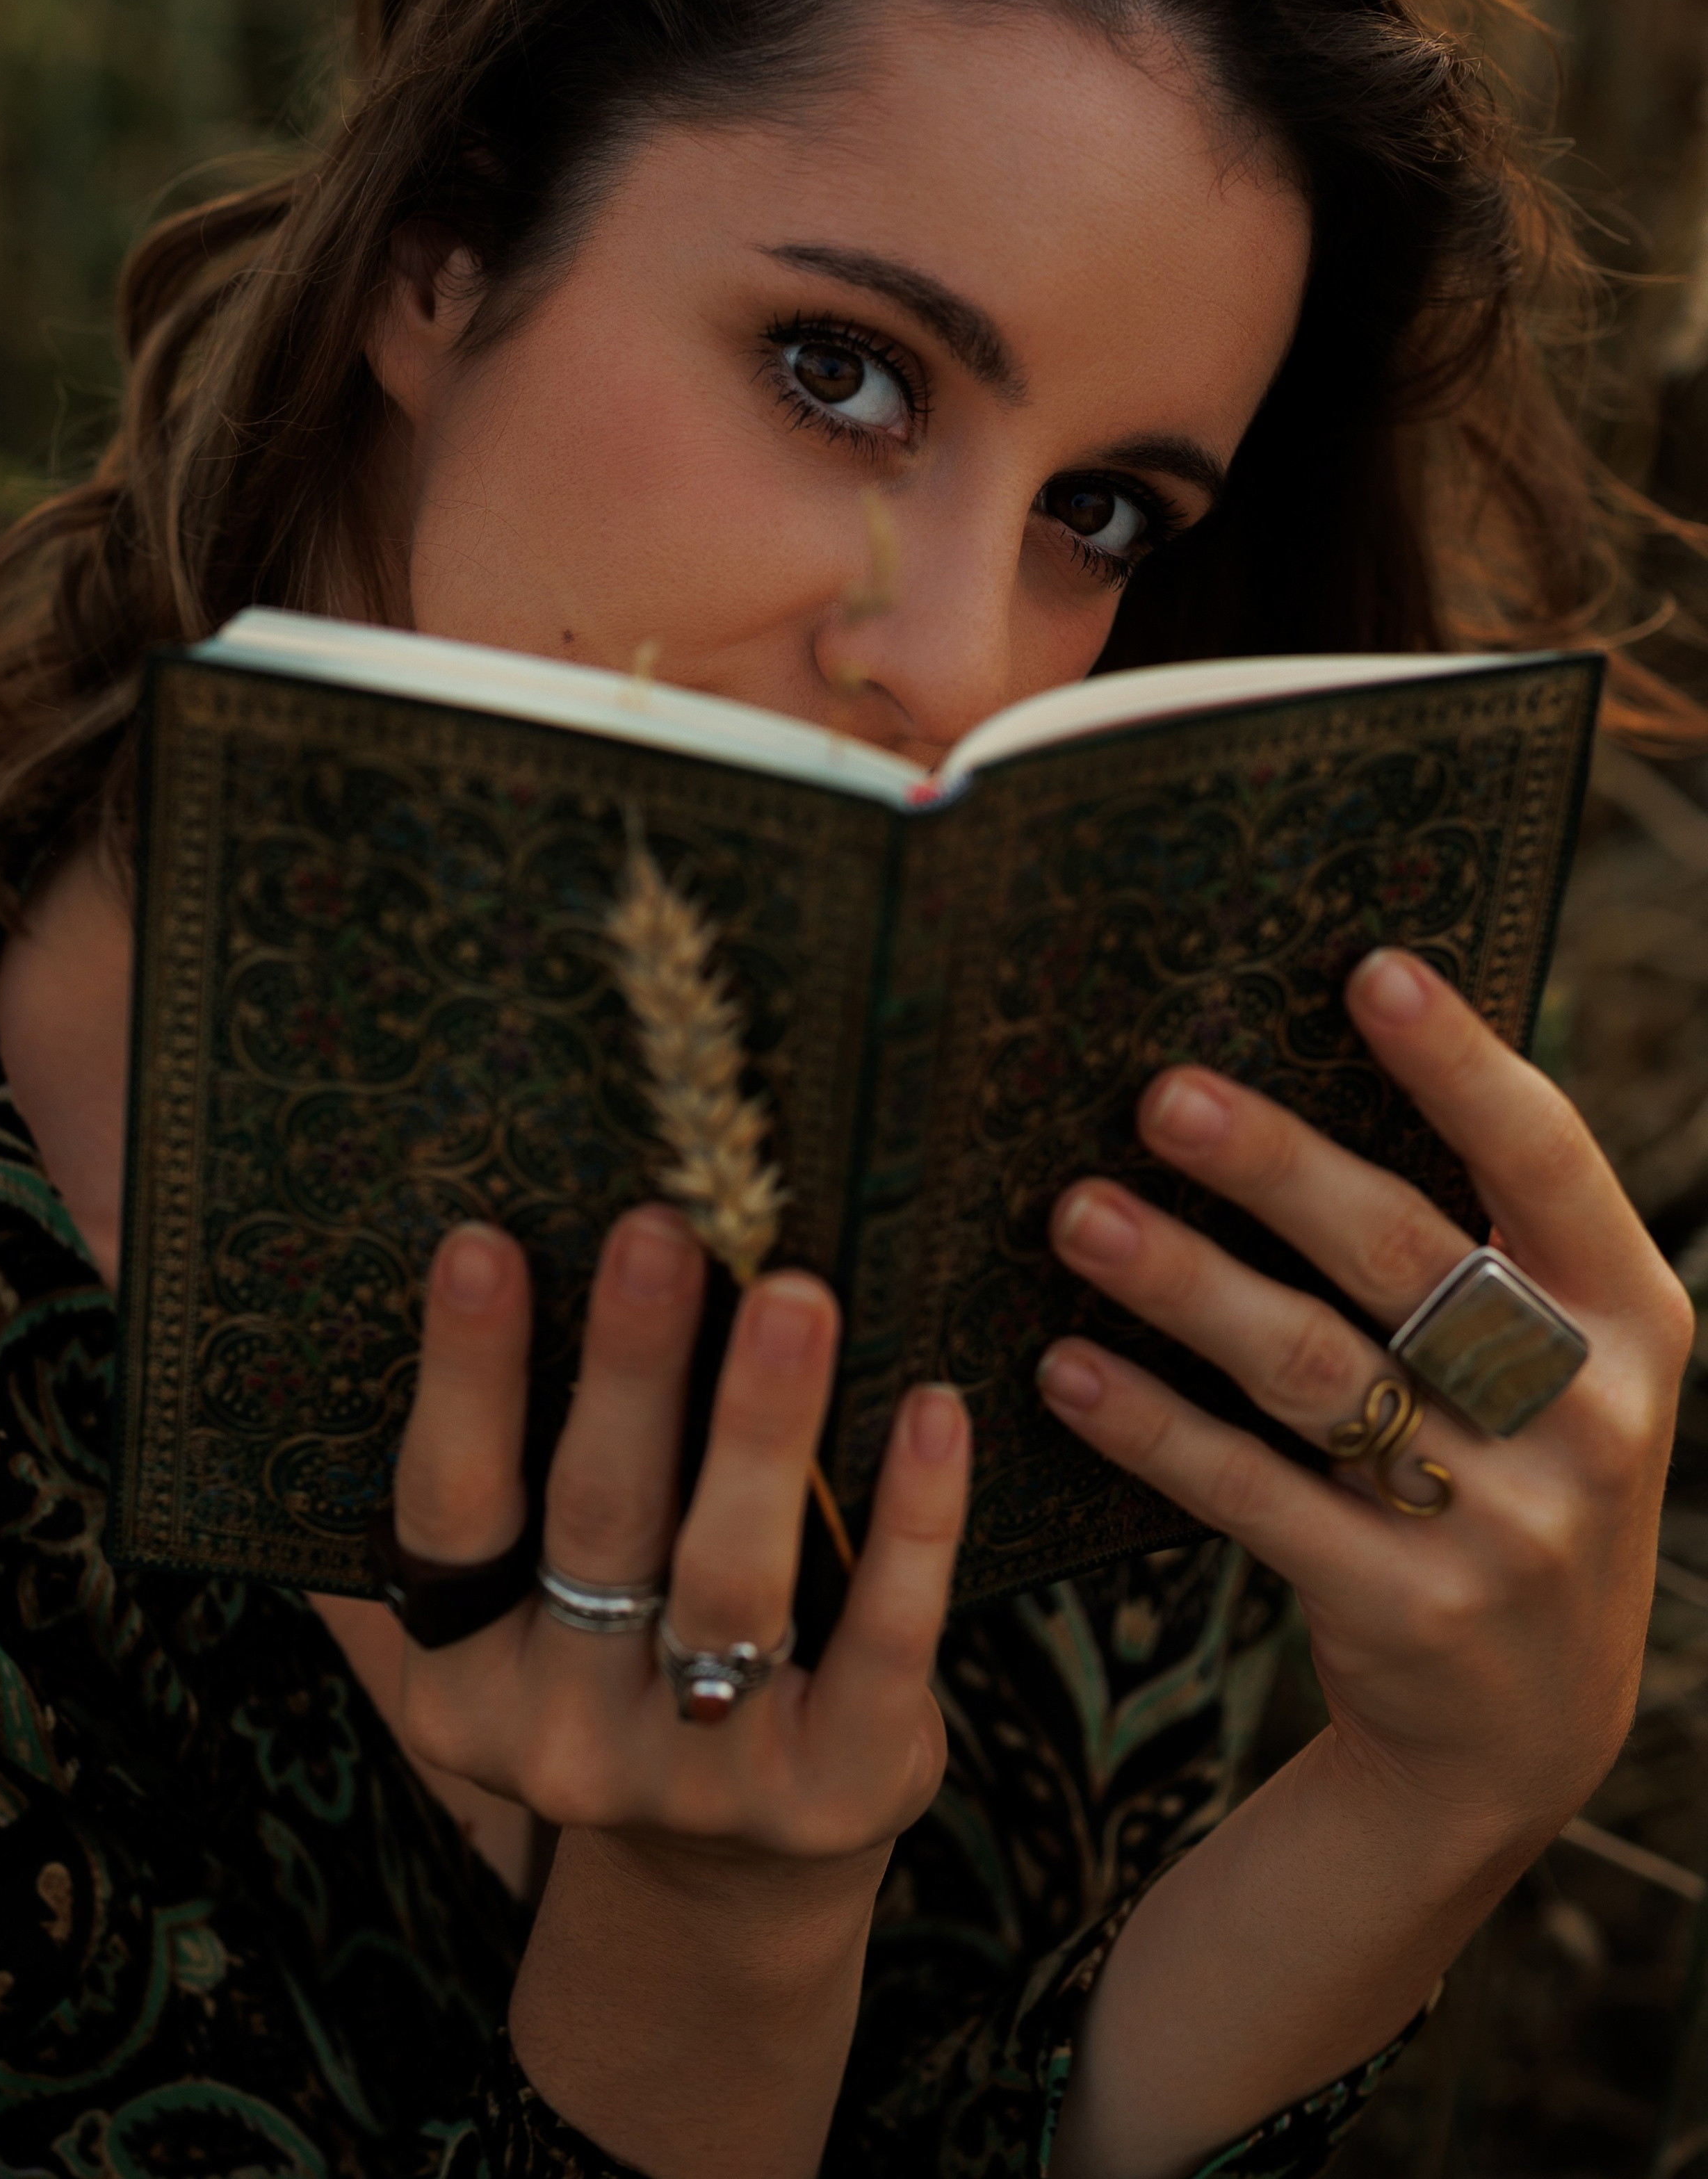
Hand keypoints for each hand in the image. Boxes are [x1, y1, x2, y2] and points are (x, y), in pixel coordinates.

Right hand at [388, 1205, 969, 2178]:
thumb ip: (476, 1489)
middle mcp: (559, 1734)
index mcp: (460, 1669)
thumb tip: (439, 1258)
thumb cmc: (611, 1662)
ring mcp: (699, 1775)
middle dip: (631, 1367)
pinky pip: (882, 1647)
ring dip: (762, 1427)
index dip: (464, 1377)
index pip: (450, 1507)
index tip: (479, 1242)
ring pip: (730, 1581)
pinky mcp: (834, 1794)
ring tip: (797, 1295)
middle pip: (598, 1522)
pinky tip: (934, 1412)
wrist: (723, 1879)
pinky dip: (913, 1527)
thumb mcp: (517, 1610)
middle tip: (662, 1227)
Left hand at [1035, 945, 1693, 1857]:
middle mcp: (1590, 1416)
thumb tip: (1316, 1069)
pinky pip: (1256, 1495)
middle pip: (1407, 1256)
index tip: (1368, 970)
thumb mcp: (1552, 1364)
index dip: (1461, 1062)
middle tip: (1158, 1094)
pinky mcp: (1409, 1610)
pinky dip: (1155, 1426)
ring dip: (1186, 1284)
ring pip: (1316, 1372)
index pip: (1549, 1159)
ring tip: (1077, 1215)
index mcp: (1634, 1318)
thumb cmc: (1510, 1475)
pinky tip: (1069, 1371)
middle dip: (1275, 1167)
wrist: (1523, 1732)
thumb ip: (1481, 1242)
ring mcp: (1507, 1524)